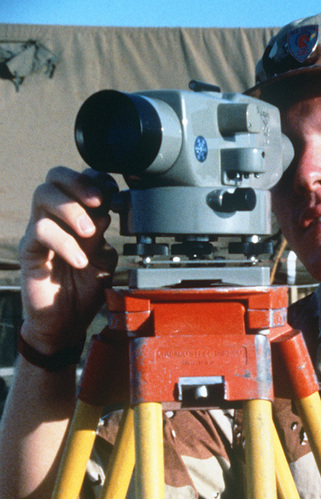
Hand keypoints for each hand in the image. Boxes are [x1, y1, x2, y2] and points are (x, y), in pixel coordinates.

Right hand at [18, 167, 117, 353]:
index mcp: (77, 214)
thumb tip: (104, 212)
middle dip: (79, 182)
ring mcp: (40, 230)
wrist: (67, 322)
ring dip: (71, 209)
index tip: (112, 192)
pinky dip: (64, 242)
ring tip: (88, 232)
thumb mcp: (104, 259)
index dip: (96, 179)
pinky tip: (80, 261)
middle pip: (55, 176)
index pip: (80, 180)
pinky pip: (41, 230)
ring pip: (43, 195)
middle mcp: (56, 217)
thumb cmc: (85, 288)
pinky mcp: (29, 249)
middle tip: (98, 201)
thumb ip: (103, 235)